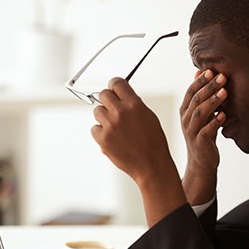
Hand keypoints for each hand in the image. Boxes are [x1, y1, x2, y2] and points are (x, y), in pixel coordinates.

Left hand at [91, 77, 185, 226]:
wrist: (151, 165)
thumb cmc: (153, 143)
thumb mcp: (149, 117)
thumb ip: (134, 104)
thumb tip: (122, 96)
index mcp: (134, 105)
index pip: (117, 83)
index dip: (115, 85)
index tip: (114, 88)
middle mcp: (120, 113)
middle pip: (103, 94)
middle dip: (108, 100)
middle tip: (113, 108)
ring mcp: (110, 126)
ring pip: (97, 111)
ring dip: (104, 117)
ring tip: (116, 127)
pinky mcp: (103, 139)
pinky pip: (94, 128)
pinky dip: (101, 132)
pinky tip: (113, 138)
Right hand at [179, 70, 226, 204]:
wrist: (201, 162)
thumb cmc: (203, 134)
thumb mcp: (201, 113)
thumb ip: (200, 95)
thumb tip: (200, 72)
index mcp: (185, 110)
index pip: (191, 91)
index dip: (200, 80)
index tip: (212, 70)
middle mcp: (186, 119)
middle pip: (195, 99)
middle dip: (209, 87)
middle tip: (222, 77)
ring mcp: (191, 131)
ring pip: (200, 113)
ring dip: (212, 102)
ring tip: (224, 92)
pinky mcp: (199, 143)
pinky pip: (206, 131)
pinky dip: (215, 122)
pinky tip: (224, 115)